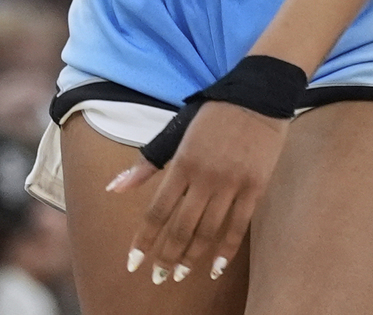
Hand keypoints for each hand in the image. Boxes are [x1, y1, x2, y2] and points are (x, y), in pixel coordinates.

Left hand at [109, 101, 287, 286]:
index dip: (145, 239)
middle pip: (181, 227)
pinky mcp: (254, 188)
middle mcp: (205, 178)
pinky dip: (226, 250)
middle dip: (166, 256)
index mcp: (182, 163)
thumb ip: (148, 163)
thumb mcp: (176, 131)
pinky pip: (238, 226)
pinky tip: (215, 268)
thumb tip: (115, 188)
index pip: (157, 211)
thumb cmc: (212, 114)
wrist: (257, 95)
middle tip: (157, 277)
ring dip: (192, 257)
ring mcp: (231, 184)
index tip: (133, 262)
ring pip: (208, 231)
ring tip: (180, 274)